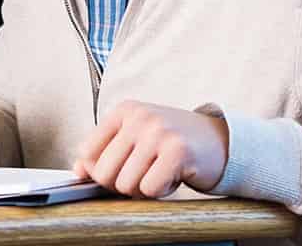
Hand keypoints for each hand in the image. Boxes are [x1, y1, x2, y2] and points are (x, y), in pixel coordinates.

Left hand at [73, 100, 229, 197]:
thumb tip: (78, 171)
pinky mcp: (177, 152)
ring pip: (126, 184)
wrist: (222, 141)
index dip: (97, 172)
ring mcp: (157, 132)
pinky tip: (173, 176)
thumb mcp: (136, 138)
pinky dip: (162, 191)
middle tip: (143, 175)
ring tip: (160, 172)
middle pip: (103, 172)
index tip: (117, 172)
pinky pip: (150, 189)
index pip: (86, 152)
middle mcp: (138, 117)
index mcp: (123, 111)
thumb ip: (105, 151)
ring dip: (144, 188)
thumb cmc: (173, 142)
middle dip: (121, 184)